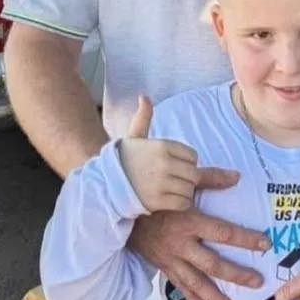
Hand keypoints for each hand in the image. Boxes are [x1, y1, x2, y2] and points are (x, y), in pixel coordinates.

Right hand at [117, 95, 201, 211]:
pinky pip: (183, 202)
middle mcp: (164, 163)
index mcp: (162, 145)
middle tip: (174, 180)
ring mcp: (161, 182)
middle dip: (187, 178)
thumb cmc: (123, 159)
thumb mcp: (133, 136)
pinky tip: (168, 200)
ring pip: (189, 189)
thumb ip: (143, 117)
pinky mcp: (158, 201)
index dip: (186, 162)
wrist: (104, 183)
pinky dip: (180, 203)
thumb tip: (144, 96)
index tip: (174, 166)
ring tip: (170, 190)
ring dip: (184, 192)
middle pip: (194, 173)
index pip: (193, 155)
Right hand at [127, 187, 271, 299]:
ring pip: (195, 281)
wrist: (121, 209)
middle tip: (256, 282)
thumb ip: (209, 179)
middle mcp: (182, 244)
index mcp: (189, 221)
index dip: (245, 239)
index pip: (223, 232)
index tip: (264, 244)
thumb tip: (236, 176)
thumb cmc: (155, 195)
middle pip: (212, 263)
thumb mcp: (182, 184)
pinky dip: (190, 297)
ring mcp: (171, 258)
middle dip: (236, 274)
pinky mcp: (162, 265)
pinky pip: (178, 284)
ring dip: (214, 296)